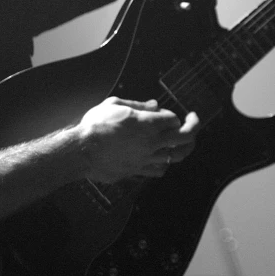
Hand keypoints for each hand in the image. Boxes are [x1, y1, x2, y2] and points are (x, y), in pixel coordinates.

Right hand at [77, 97, 198, 182]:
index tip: (164, 115)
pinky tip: (163, 159)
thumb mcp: (114, 105)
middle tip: (194, 121)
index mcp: (148, 123)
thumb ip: (137, 104)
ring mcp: (147, 158)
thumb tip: (154, 105)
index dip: (171, 116)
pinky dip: (165, 163)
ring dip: (184, 148)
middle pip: (186, 137)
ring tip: (187, 142)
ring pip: (177, 156)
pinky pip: (160, 169)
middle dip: (194, 127)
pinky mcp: (138, 171)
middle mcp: (152, 142)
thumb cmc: (95, 126)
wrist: (81, 151)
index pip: (174, 119)